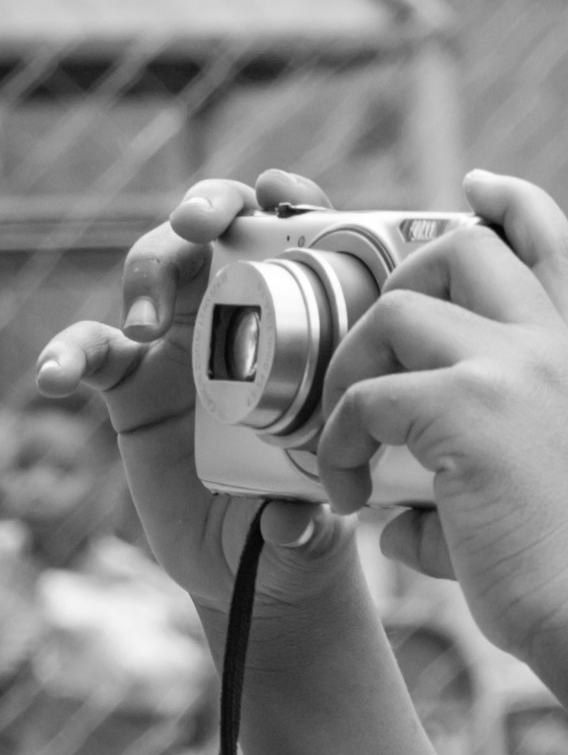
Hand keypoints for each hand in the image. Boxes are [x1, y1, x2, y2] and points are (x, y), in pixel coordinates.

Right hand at [34, 170, 356, 628]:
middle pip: (217, 230)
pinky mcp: (130, 382)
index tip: (278, 192)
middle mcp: (242, 314)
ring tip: (138, 327)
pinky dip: (68, 354)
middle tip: (197, 226)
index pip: (302, 239)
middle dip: (204, 208)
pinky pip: (91, 350)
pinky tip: (54, 376)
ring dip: (142, 278)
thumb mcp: (326, 510)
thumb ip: (311, 517)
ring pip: (152, 269)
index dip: (290, 200)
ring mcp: (180, 342)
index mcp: (305, 319)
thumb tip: (288, 523)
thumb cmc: (310, 510)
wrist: (254, 562)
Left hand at [315, 173, 567, 661]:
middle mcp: (552, 350)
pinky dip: (336, 439)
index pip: (557, 246)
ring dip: (351, 365)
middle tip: (370, 347)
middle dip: (396, 276)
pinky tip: (345, 491)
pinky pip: (367, 394)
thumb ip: (464, 470)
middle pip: (464, 245)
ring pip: (400, 306)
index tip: (478, 184)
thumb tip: (389, 510)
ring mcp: (513, 370)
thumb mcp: (536, 486)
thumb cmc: (566, 568)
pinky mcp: (467, 409)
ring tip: (342, 436)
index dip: (515, 200)